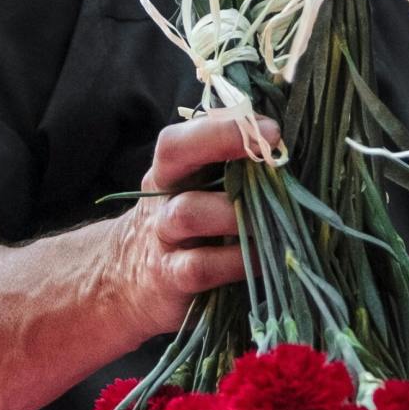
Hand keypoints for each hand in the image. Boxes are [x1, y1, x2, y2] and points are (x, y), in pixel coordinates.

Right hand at [104, 114, 274, 338]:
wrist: (123, 284)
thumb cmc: (179, 230)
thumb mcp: (192, 195)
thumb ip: (227, 170)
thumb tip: (285, 149)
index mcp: (171, 169)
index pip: (185, 133)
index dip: (225, 125)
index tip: (271, 129)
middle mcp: (161, 194)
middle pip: (175, 153)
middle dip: (222, 140)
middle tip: (269, 152)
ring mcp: (162, 236)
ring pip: (190, 211)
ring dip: (237, 212)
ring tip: (276, 217)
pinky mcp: (170, 279)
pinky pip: (203, 265)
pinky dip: (239, 260)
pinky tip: (265, 259)